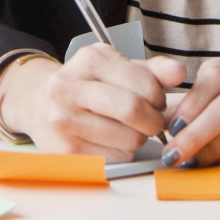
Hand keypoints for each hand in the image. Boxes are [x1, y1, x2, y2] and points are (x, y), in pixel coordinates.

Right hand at [1, 45, 186, 161]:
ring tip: (129, 129)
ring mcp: (63, 120)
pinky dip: (123, 153)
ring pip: (128, 139)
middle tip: (153, 122)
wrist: (39, 104)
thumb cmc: (88, 85)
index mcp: (89, 60)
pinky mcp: (65, 150)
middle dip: (153, 121)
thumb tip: (180, 72)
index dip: (160, 98)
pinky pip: (115, 159)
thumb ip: (152, 70)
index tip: (157, 102)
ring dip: (139, 138)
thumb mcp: (118, 67)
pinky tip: (112, 141)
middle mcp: (70, 87)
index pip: (144, 83)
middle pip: (132, 110)